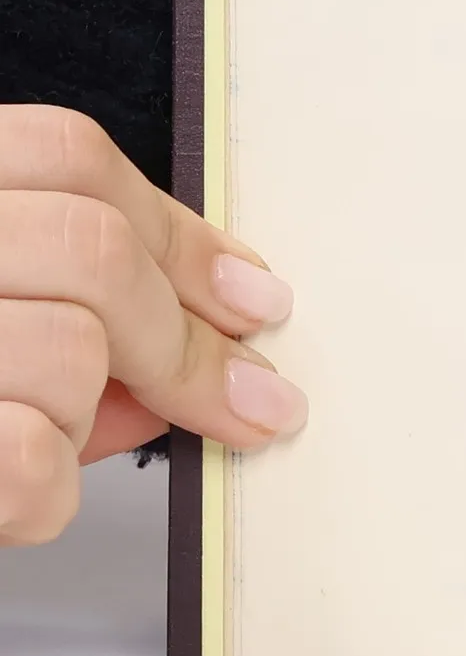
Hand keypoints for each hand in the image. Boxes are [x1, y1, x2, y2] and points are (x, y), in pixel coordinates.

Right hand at [0, 107, 304, 544]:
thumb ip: (60, 304)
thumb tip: (203, 331)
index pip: (66, 156)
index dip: (179, 232)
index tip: (251, 296)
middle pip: (92, 248)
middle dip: (184, 340)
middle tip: (242, 399)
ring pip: (69, 351)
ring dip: (82, 421)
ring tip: (33, 445)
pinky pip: (25, 459)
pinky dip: (42, 497)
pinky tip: (11, 500)